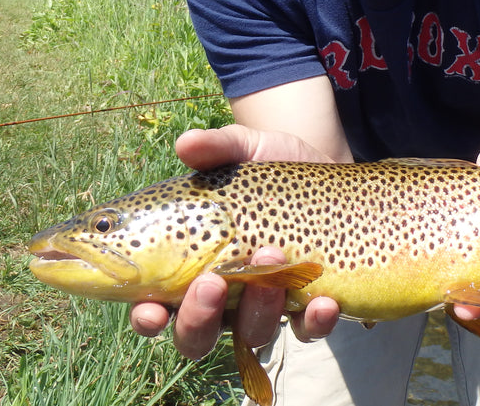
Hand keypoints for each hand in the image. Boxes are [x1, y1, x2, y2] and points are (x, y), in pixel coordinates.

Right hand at [129, 125, 340, 356]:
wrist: (332, 177)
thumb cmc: (273, 170)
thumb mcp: (247, 150)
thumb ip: (217, 148)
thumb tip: (186, 143)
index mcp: (189, 266)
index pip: (154, 307)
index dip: (147, 316)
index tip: (150, 309)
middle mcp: (222, 297)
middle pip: (195, 335)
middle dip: (198, 318)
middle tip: (210, 282)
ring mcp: (265, 305)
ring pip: (251, 333)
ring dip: (258, 307)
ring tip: (272, 257)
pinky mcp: (308, 307)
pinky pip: (308, 330)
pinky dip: (314, 321)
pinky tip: (322, 300)